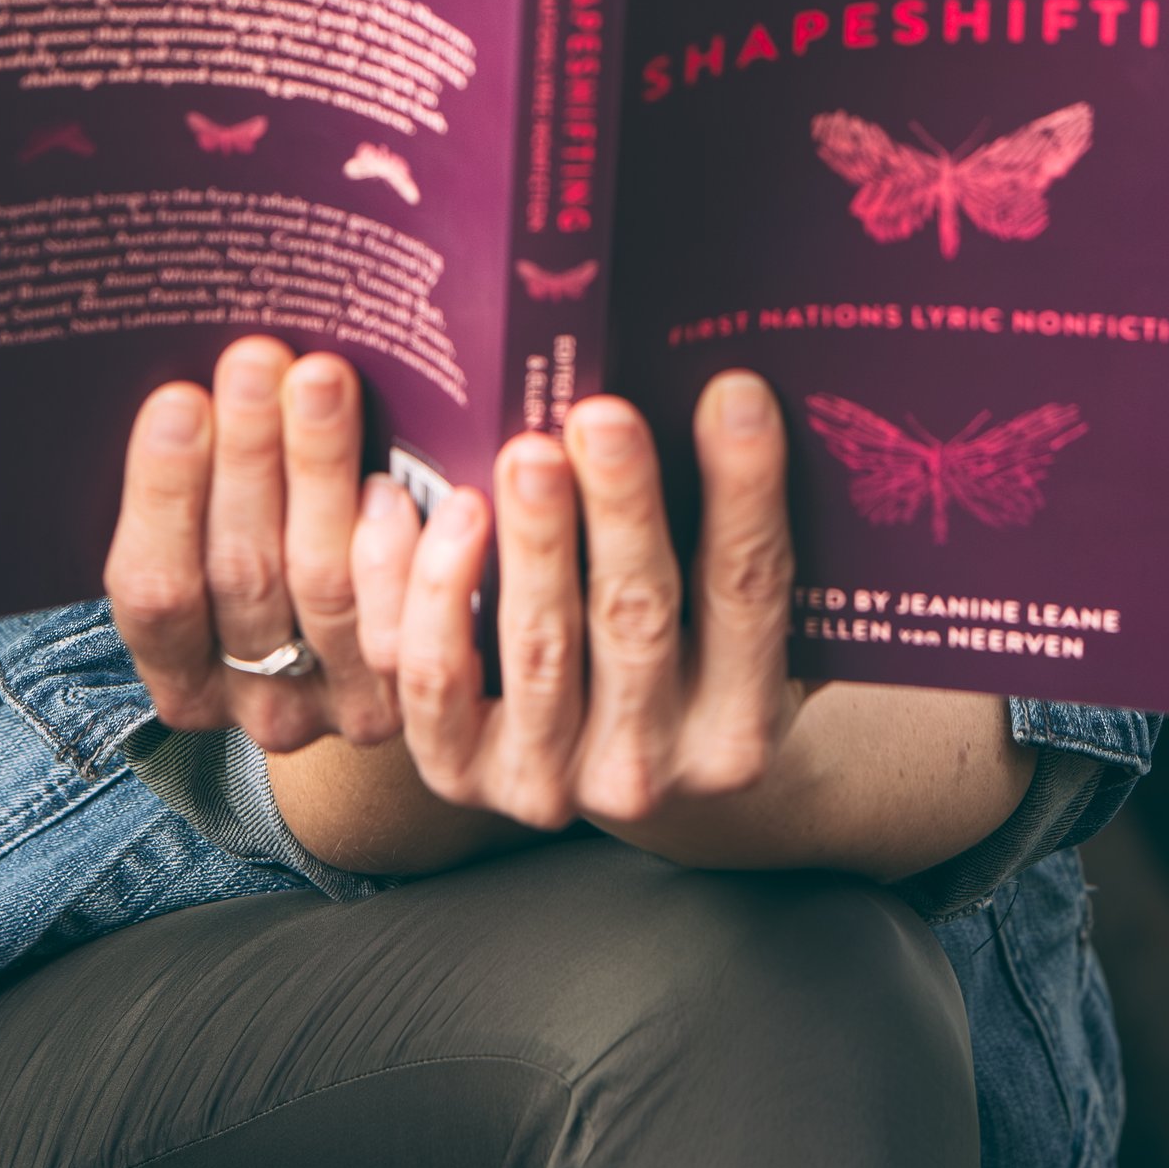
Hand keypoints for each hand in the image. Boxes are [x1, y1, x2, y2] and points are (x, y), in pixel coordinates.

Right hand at [105, 337, 422, 754]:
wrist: (399, 641)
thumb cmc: (281, 535)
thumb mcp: (225, 521)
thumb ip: (200, 470)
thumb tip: (183, 376)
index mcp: (180, 671)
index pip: (155, 589)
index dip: (163, 496)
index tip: (177, 399)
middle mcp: (252, 703)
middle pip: (242, 573)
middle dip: (246, 454)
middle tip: (255, 359)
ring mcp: (334, 705)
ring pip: (322, 583)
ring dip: (319, 469)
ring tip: (321, 379)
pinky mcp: (409, 702)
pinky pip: (405, 635)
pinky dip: (401, 559)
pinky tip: (402, 487)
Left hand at [393, 370, 800, 830]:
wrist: (587, 759)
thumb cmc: (663, 642)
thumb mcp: (720, 617)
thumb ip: (731, 530)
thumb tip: (733, 388)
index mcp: (736, 724)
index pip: (749, 593)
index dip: (746, 494)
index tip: (734, 393)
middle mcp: (648, 767)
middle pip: (638, 619)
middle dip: (623, 508)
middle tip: (604, 416)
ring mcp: (550, 779)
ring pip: (538, 648)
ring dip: (534, 544)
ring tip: (525, 454)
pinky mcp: (460, 771)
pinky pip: (435, 680)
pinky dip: (430, 592)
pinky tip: (419, 506)